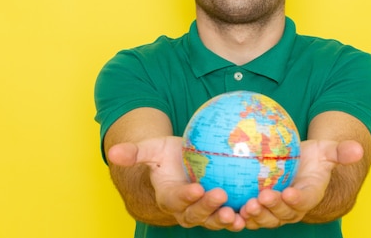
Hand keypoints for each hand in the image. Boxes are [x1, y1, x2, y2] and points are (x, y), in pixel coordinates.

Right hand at [108, 137, 245, 230]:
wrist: (180, 167)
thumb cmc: (166, 157)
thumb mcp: (151, 150)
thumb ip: (134, 153)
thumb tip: (112, 152)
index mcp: (169, 196)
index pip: (175, 199)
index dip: (185, 197)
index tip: (195, 188)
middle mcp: (186, 210)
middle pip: (196, 215)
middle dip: (208, 210)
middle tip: (221, 196)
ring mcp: (205, 213)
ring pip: (215, 220)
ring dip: (227, 220)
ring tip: (239, 214)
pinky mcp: (221, 209)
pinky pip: (233, 214)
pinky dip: (245, 214)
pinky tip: (258, 207)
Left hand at [239, 139, 363, 228]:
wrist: (300, 170)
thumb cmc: (313, 159)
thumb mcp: (327, 151)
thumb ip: (341, 152)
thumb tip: (359, 149)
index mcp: (310, 194)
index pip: (305, 200)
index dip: (298, 199)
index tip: (289, 193)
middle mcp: (293, 208)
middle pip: (284, 214)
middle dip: (273, 209)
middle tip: (262, 197)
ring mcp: (276, 211)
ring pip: (266, 219)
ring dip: (256, 216)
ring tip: (246, 206)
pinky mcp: (261, 210)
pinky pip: (251, 216)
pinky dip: (240, 216)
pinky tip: (228, 209)